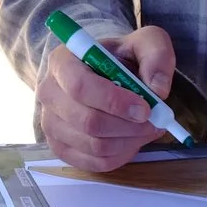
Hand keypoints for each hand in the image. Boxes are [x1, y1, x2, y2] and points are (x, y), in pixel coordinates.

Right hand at [36, 25, 177, 171]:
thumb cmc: (120, 59)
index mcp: (62, 62)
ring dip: (129, 141)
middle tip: (154, 121)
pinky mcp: (61, 148)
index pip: (80, 87)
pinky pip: (94, 163)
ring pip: (94, 146)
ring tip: (145, 128)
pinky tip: (131, 140)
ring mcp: (51, 124)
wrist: (106, 76)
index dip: (114, 102)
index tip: (145, 108)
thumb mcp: (144, 43)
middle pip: (88, 121)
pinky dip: (121, 155)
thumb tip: (157, 89)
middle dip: (128, 126)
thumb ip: (156, 55)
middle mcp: (49, 93)